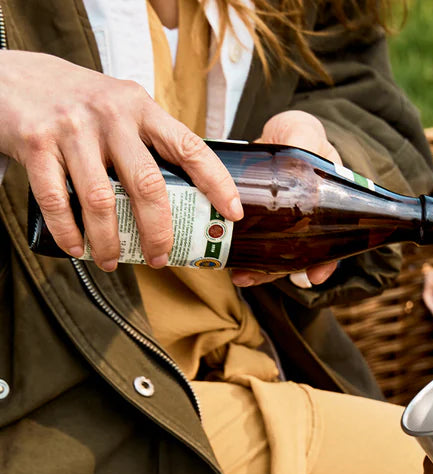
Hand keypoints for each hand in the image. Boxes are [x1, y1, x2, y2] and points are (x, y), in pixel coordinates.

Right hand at [0, 51, 241, 269]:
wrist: (13, 76)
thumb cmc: (78, 103)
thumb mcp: (120, 107)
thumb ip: (149, 141)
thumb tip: (189, 198)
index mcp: (140, 107)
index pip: (189, 146)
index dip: (215, 182)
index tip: (233, 213)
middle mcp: (110, 114)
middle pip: (148, 185)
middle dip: (159, 232)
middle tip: (160, 258)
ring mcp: (72, 128)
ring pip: (102, 201)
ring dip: (110, 242)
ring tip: (112, 261)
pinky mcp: (36, 142)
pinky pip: (56, 200)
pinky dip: (69, 232)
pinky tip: (78, 248)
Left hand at [229, 110, 342, 289]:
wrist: (277, 133)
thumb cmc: (299, 132)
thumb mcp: (303, 132)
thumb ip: (301, 139)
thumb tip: (297, 153)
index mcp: (326, 206)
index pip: (333, 242)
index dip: (326, 262)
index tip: (314, 277)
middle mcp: (306, 222)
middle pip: (298, 255)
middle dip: (278, 271)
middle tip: (256, 278)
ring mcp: (283, 224)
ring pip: (274, 254)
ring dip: (258, 269)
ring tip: (240, 277)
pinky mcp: (261, 220)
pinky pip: (254, 242)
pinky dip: (244, 254)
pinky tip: (231, 262)